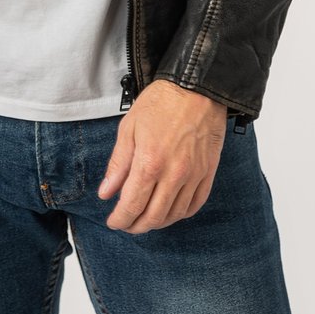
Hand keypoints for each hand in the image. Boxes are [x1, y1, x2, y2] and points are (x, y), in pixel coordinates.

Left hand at [97, 79, 227, 233]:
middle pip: (153, 217)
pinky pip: (195, 205)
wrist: (197, 88)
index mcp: (149, 163)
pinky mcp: (208, 172)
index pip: (132, 206)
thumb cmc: (161, 103)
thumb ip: (118, 164)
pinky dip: (180, 214)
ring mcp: (194, 175)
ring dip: (157, 223)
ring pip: (174, 215)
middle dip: (136, 226)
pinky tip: (170, 210)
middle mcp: (174, 174)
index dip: (120, 219)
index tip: (114, 221)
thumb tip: (106, 193)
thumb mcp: (129, 128)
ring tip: (145, 218)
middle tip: (126, 224)